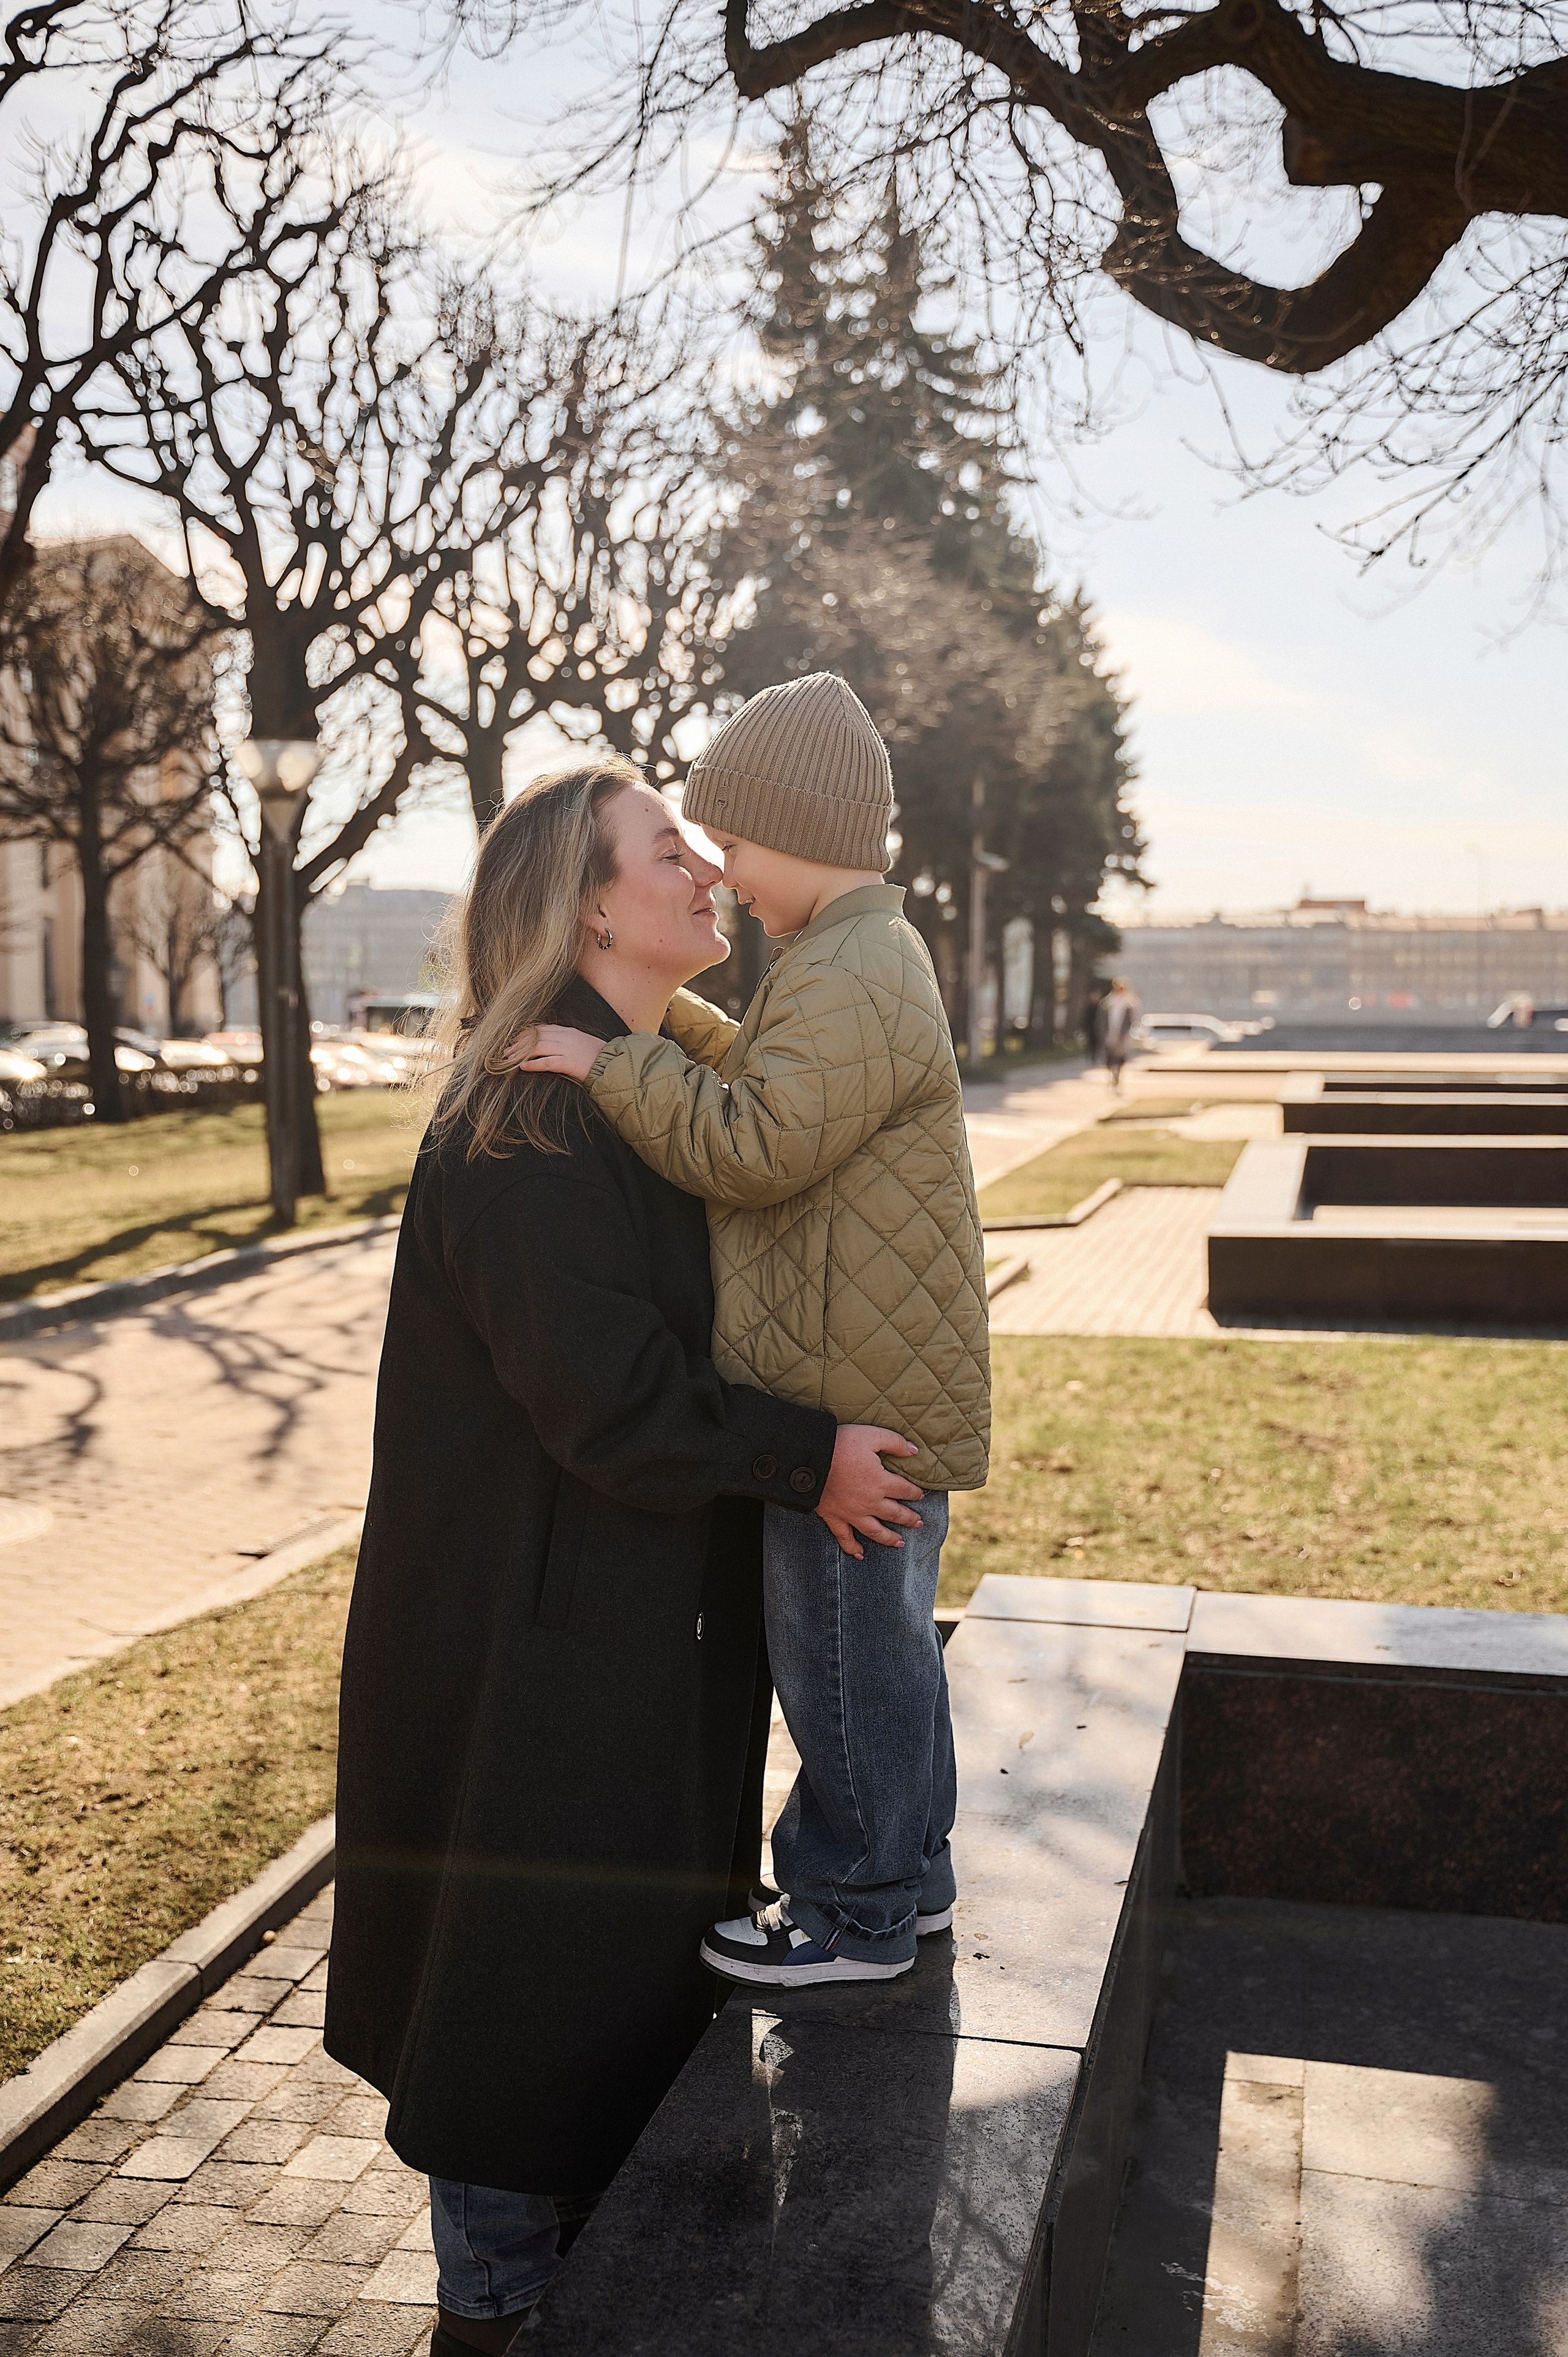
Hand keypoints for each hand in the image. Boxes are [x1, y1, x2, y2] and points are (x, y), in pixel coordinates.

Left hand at [509, 1024, 603, 1082]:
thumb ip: (567, 1040)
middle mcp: (566, 1037)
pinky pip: (546, 1062)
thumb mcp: (582, 1043)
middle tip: (506, 1050)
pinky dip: (532, 1064)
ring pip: (537, 1046)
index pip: (542, 1028)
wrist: (614, 1065)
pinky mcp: (569, 1063)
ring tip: (509, 1059)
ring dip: (520, 1052)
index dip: (525, 1034)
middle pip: (536, 1035)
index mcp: (568, 1031)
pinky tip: (522, 1067)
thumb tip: (552, 1044)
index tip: (514, 1040)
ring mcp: (567, 1049)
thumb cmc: (599, 1057)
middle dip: (518, 1042)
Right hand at [816, 1426, 923, 1559]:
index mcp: (881, 1482)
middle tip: (919, 1523)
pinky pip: (845, 1537)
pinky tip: (859, 1555)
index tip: (922, 1495)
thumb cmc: (840, 1444)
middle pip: (895, 1514)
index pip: (905, 1491)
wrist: (809, 1459)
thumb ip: (895, 1442)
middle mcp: (870, 1502)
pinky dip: (852, 1548)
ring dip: (890, 1538)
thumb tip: (914, 1450)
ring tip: (900, 1543)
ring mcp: (852, 1513)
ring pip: (876, 1531)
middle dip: (909, 1519)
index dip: (915, 1493)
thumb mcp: (871, 1435)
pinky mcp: (834, 1517)